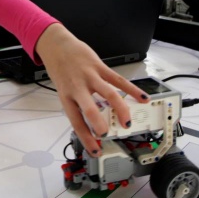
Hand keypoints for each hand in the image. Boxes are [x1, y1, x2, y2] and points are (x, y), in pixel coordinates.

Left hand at [35, 24, 149, 156]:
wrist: (56, 46)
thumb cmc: (61, 70)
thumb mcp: (65, 90)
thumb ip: (80, 104)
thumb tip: (98, 120)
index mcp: (67, 98)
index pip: (77, 123)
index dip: (86, 138)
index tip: (95, 151)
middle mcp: (78, 88)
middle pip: (90, 109)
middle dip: (100, 125)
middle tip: (108, 135)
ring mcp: (89, 76)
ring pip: (109, 94)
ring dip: (120, 109)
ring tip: (127, 122)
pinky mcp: (99, 66)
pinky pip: (118, 79)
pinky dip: (132, 89)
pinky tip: (142, 97)